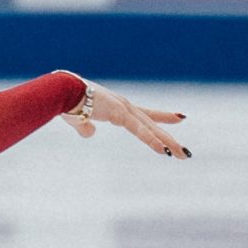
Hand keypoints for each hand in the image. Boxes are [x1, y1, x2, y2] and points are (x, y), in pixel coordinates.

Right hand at [59, 75, 190, 158]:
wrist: (62, 91)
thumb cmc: (67, 102)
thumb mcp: (78, 119)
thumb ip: (86, 127)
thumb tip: (91, 133)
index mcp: (117, 107)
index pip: (145, 114)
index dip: (163, 117)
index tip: (181, 118)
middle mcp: (125, 106)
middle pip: (152, 125)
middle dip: (169, 139)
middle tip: (186, 152)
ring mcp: (124, 110)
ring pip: (151, 129)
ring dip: (169, 143)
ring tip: (185, 155)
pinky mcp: (120, 114)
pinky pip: (140, 131)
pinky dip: (152, 141)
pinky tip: (164, 151)